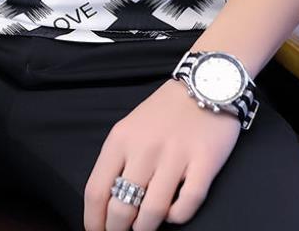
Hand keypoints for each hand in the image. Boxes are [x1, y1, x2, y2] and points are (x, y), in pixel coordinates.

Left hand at [83, 78, 241, 229]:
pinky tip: (173, 214)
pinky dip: (177, 217)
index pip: (96, 190)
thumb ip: (118, 161)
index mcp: (120, 140)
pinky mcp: (204, 162)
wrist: (204, 83)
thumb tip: (107, 204)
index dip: (93, 221)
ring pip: (153, 212)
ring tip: (144, 230)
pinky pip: (187, 204)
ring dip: (146, 229)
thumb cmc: (164, 112)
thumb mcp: (130, 129)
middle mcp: (144, 149)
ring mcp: (175, 156)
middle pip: (122, 207)